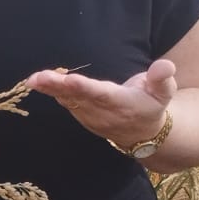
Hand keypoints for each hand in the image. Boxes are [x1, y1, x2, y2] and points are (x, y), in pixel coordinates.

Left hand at [24, 58, 177, 146]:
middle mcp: (102, 112)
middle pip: (77, 98)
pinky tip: (38, 82)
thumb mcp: (165, 92)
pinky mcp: (82, 115)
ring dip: (49, 90)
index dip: (85, 88)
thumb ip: (162, 78)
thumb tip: (165, 65)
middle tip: (38, 78)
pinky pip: (65, 102)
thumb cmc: (152, 104)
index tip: (70, 80)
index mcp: (122, 103)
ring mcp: (90, 116)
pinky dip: (51, 92)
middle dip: (57, 87)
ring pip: (68, 101)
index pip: (101, 95)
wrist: (144, 134)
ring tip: (33, 79)